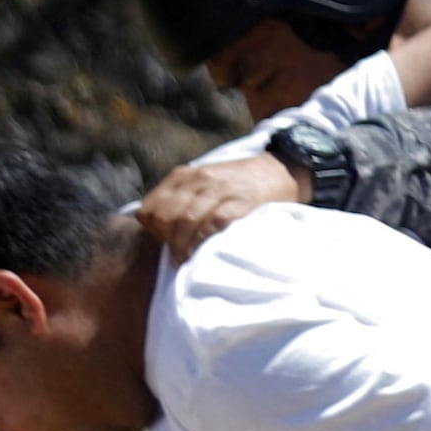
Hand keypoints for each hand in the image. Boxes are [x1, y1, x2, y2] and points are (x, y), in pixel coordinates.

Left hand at [131, 151, 298, 261]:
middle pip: (166, 216)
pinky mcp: (243, 200)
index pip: (150, 208)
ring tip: (185, 260)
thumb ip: (182, 198)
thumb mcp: (204, 181)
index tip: (163, 243)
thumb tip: (158, 228)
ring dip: (183, 246)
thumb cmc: (239, 183)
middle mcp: (198, 179)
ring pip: (187, 220)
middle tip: (175, 257)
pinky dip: (205, 239)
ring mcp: (221, 188)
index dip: (152, 229)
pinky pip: (215, 221)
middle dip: (167, 241)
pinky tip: (204, 252)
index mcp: (184, 175)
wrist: (280, 169)